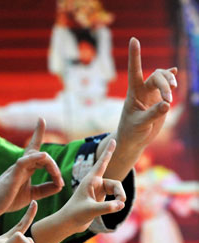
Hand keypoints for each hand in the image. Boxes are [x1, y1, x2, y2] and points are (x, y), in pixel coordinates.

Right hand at [0, 118, 63, 218]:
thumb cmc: (6, 200)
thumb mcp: (31, 195)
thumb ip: (45, 189)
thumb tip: (60, 184)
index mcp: (26, 168)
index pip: (34, 148)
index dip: (38, 132)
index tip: (41, 118)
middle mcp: (22, 165)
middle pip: (41, 155)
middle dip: (54, 165)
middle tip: (60, 182)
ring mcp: (17, 168)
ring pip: (37, 156)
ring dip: (52, 166)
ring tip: (59, 180)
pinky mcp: (13, 174)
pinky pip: (25, 161)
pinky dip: (36, 157)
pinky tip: (44, 157)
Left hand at [63, 139, 125, 232]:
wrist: (69, 223)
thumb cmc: (75, 214)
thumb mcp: (90, 210)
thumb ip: (106, 207)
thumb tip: (121, 204)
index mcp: (90, 180)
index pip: (101, 163)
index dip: (108, 152)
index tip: (114, 140)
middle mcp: (95, 183)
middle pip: (115, 184)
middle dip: (120, 192)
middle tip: (121, 202)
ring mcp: (98, 191)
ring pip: (116, 191)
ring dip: (120, 198)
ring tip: (119, 207)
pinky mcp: (100, 198)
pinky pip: (114, 197)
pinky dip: (117, 203)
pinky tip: (116, 208)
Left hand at [117, 37, 177, 151]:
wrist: (133, 139)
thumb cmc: (131, 132)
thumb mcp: (140, 124)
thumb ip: (153, 114)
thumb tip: (167, 104)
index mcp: (133, 94)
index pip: (134, 71)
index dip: (134, 56)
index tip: (134, 39)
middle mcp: (142, 90)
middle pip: (156, 76)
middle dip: (165, 84)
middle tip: (169, 99)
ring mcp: (151, 94)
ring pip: (162, 78)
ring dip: (170, 82)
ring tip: (174, 91)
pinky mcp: (159, 100)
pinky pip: (166, 85)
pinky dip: (171, 78)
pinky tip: (175, 71)